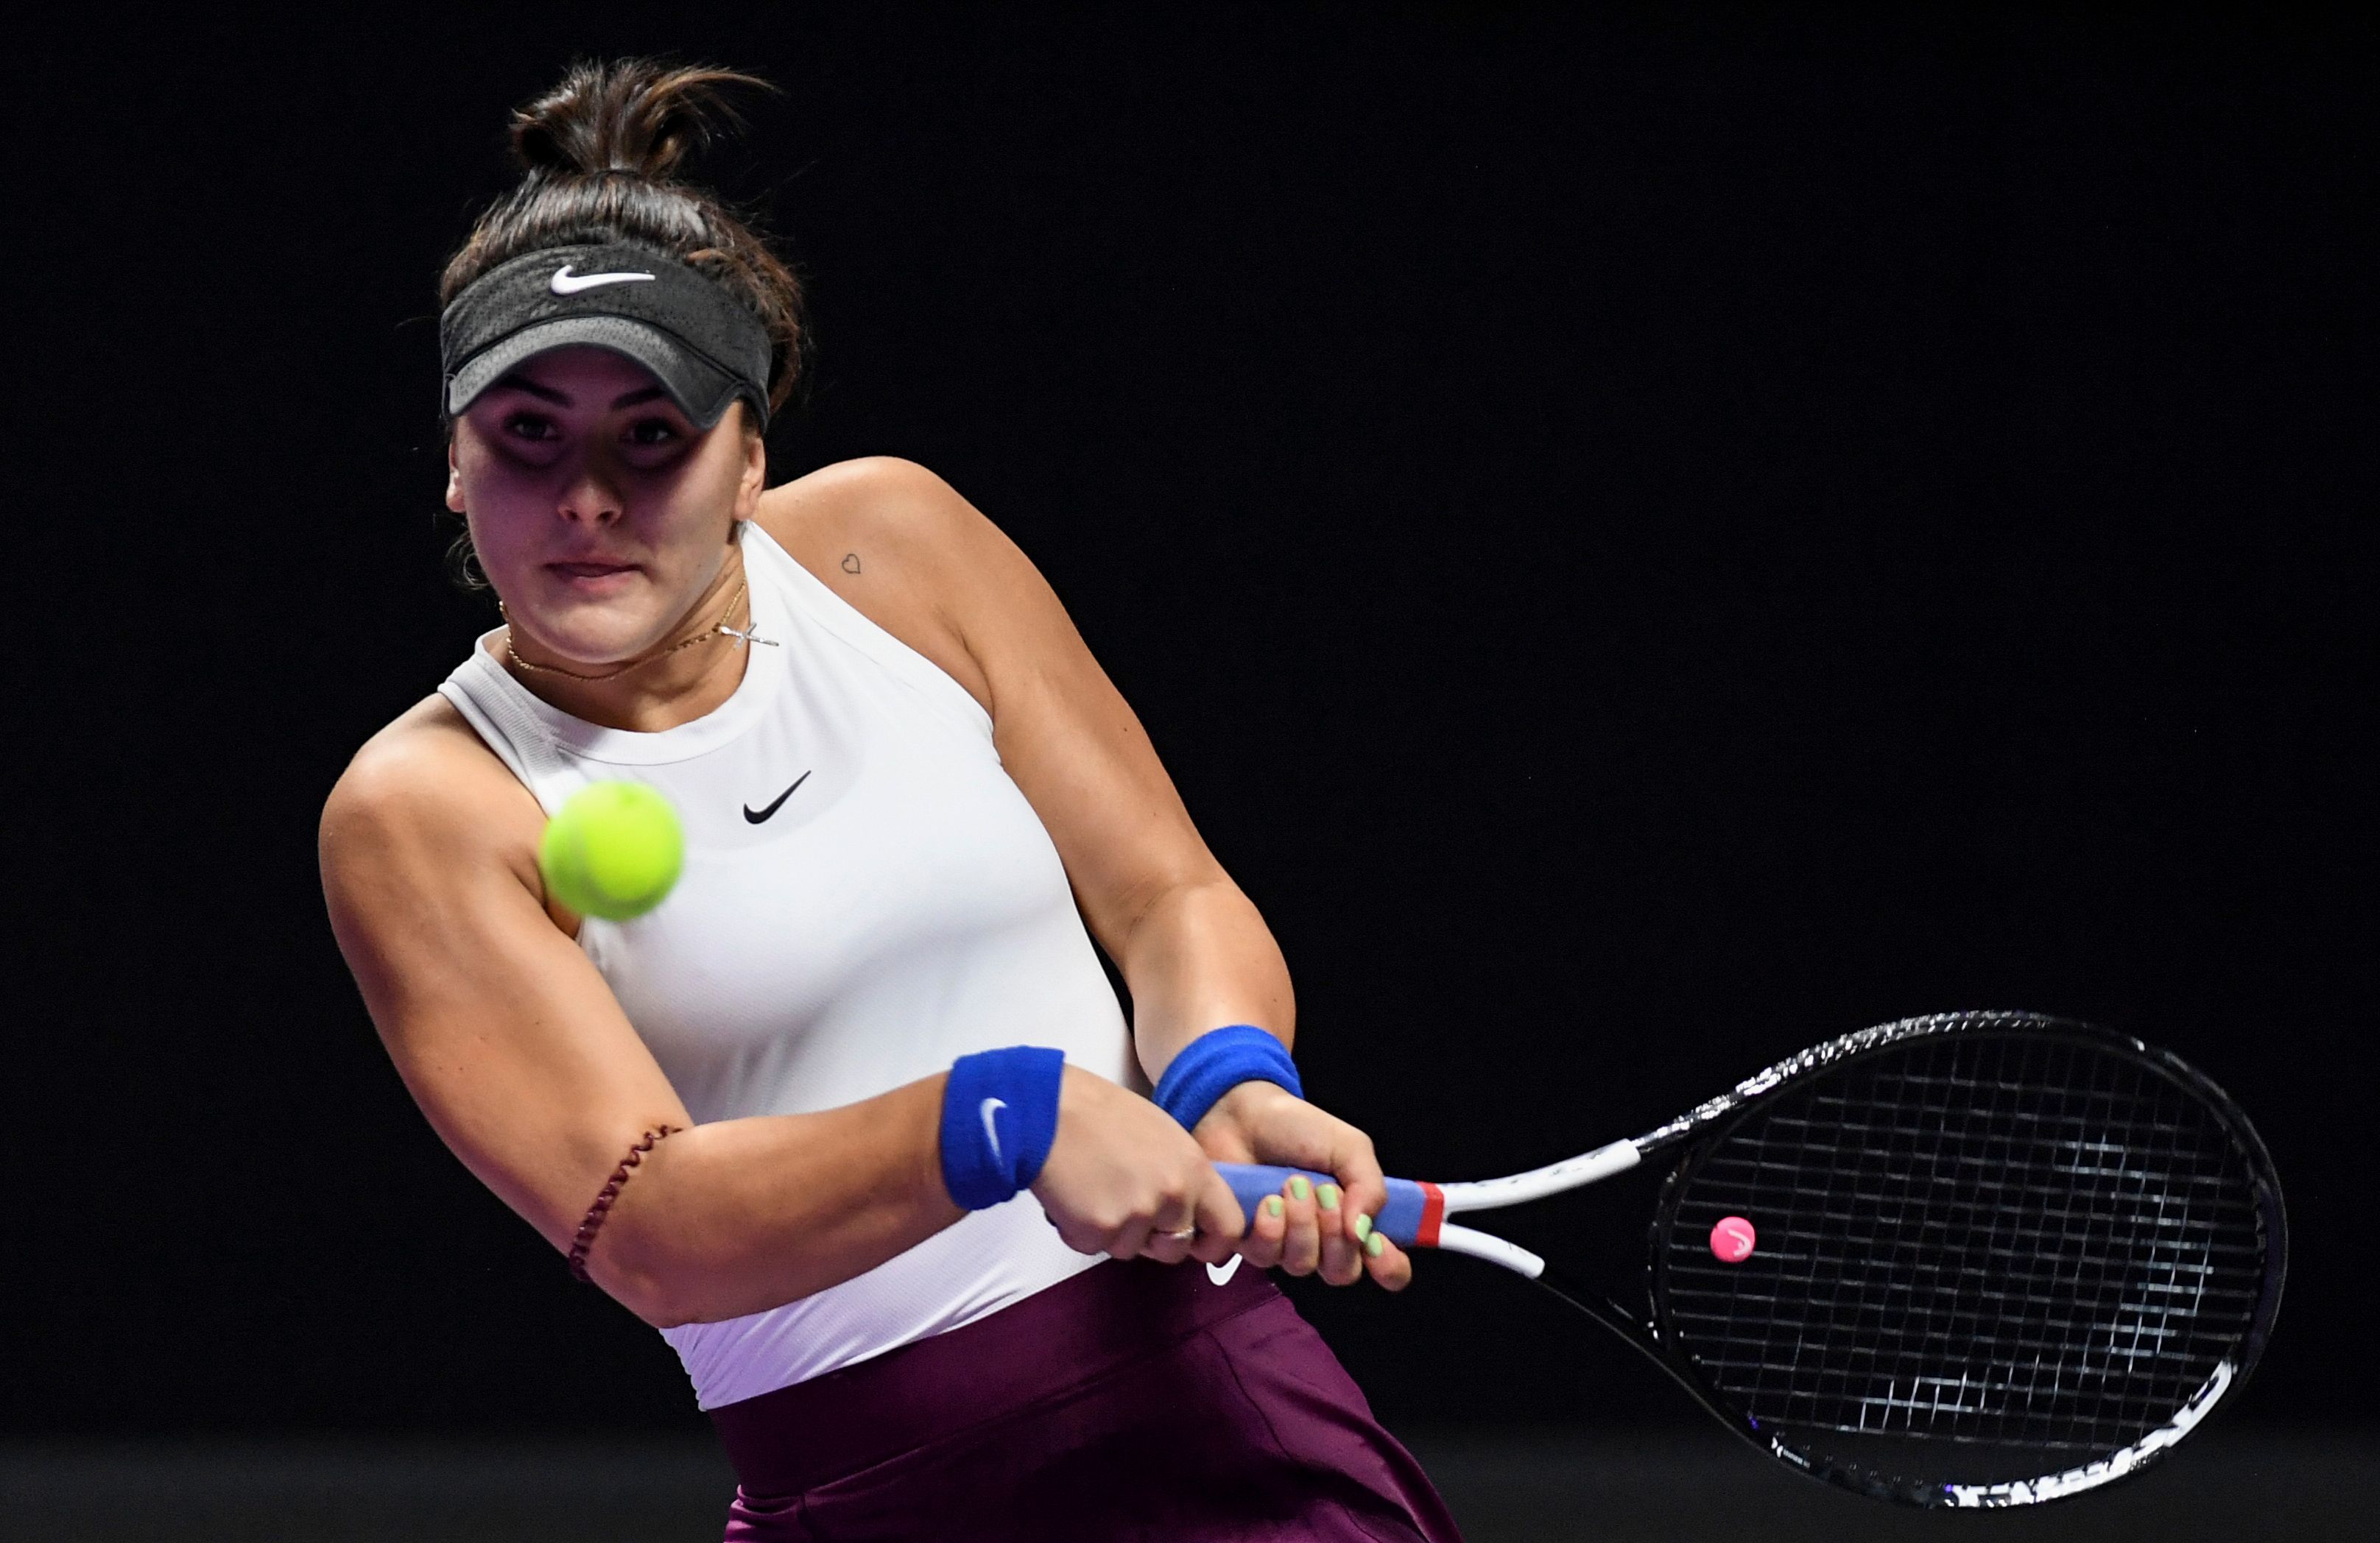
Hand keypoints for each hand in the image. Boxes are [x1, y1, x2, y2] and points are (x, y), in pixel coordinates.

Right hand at [1029, 1065, 1244, 1265]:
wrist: (1050, 1111)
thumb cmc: (1102, 1115)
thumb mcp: (1165, 1137)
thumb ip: (1184, 1177)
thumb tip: (1189, 1212)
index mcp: (1195, 1170)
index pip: (1228, 1228)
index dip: (1213, 1242)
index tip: (1198, 1242)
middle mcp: (1173, 1197)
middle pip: (1176, 1248)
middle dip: (1154, 1239)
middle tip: (1127, 1207)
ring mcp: (1136, 1217)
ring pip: (1131, 1249)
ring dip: (1115, 1232)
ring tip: (1095, 1189)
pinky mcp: (1099, 1231)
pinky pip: (1096, 1247)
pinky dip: (1083, 1231)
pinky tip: (1075, 1197)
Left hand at [1192, 1081, 1412, 1291]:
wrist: (1244, 1116)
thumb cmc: (1299, 1129)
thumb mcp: (1349, 1147)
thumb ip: (1369, 1187)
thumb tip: (1362, 1233)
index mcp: (1356, 1218)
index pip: (1387, 1267)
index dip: (1388, 1266)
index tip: (1377, 1243)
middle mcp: (1324, 1239)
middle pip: (1342, 1273)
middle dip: (1337, 1237)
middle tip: (1326, 1193)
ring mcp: (1286, 1244)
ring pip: (1303, 1265)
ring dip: (1302, 1225)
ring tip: (1293, 1184)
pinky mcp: (1249, 1242)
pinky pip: (1266, 1257)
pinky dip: (1271, 1228)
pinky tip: (1268, 1200)